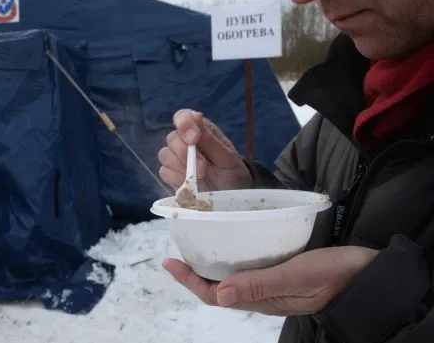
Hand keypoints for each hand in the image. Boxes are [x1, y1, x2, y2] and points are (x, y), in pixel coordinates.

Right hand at [158, 109, 251, 190]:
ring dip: (181, 166)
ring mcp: (177, 159)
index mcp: (201, 130)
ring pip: (165, 154)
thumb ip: (211, 139)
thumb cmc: (232, 174)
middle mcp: (186, 142)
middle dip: (185, 153)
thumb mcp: (228, 157)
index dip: (184, 124)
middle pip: (172, 137)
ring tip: (200, 177)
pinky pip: (164, 172)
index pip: (183, 117)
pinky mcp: (172, 175)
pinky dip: (176, 178)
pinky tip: (190, 184)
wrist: (231, 200)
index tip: (193, 138)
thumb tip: (196, 117)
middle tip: (204, 167)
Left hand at [163, 246, 379, 315]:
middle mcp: (262, 293)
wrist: (368, 274)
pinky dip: (233, 253)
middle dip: (195, 270)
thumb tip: (219, 295)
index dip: (189, 280)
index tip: (170, 261)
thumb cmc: (335, 275)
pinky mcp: (282, 269)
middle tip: (179, 248)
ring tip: (198, 241)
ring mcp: (272, 282)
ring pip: (233, 275)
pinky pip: (249, 266)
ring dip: (212, 261)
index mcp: (262, 299)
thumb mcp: (297, 277)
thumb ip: (260, 285)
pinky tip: (233, 238)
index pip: (215, 294)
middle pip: (219, 285)